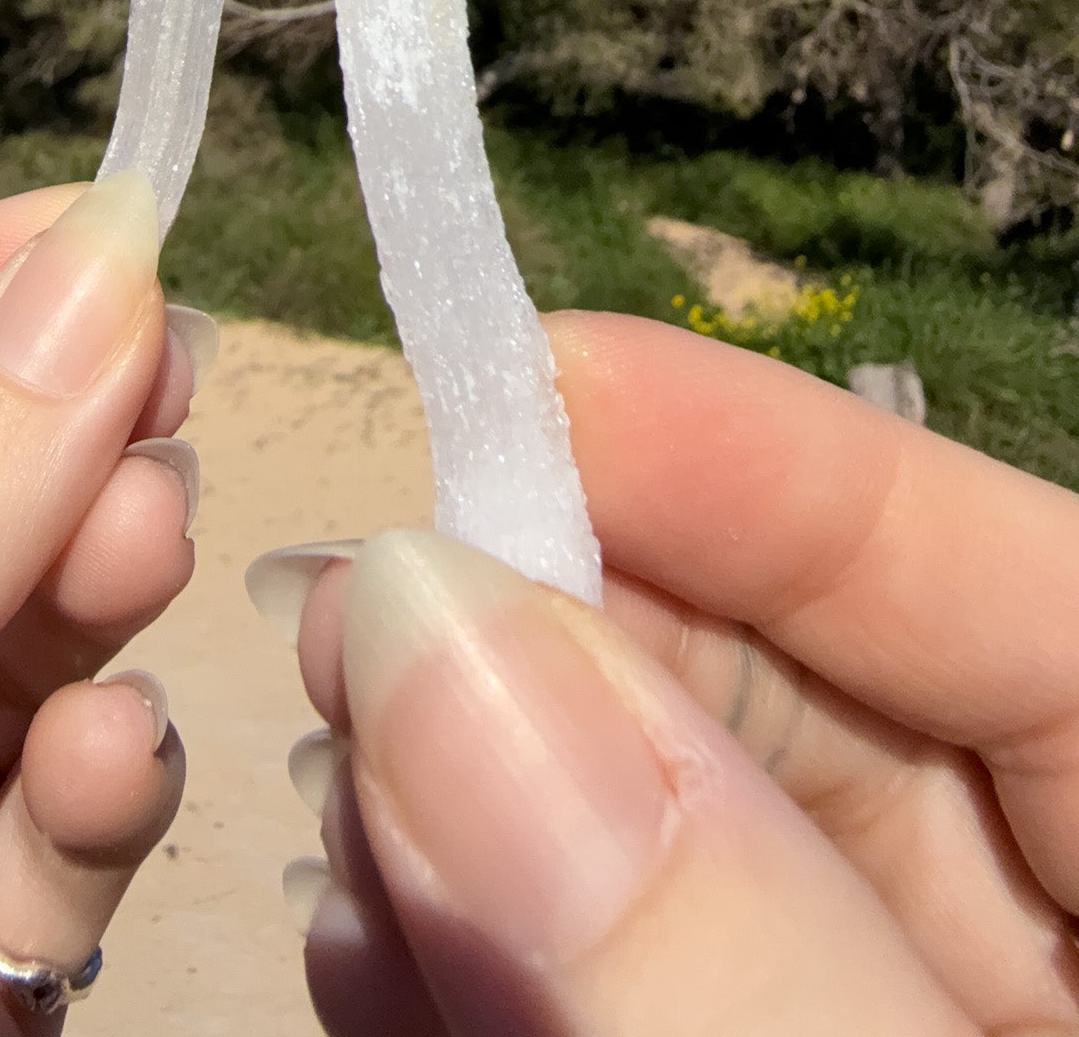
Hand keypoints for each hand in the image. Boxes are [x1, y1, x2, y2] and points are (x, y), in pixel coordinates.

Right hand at [265, 310, 1078, 1032]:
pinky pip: (610, 995)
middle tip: (360, 612)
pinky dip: (473, 959)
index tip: (526, 375)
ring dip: (482, 802)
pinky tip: (364, 943)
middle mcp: (1046, 958)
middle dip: (577, 642)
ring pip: (678, 854)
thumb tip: (428, 623)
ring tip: (339, 781)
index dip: (785, 464)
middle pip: (814, 716)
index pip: (1033, 599)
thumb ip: (719, 944)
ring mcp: (877, 1023)